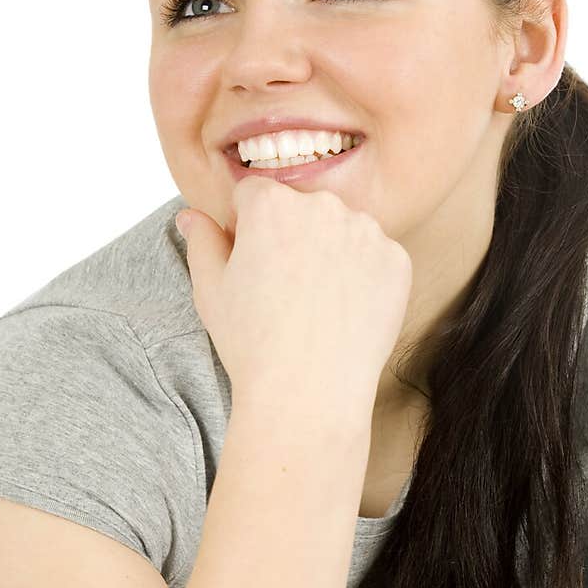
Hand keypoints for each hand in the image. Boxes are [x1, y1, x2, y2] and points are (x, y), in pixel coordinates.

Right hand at [176, 177, 412, 411]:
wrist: (309, 392)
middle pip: (301, 208)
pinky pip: (375, 257)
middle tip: (283, 290)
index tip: (251, 265)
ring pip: (341, 230)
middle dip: (290, 235)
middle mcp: (323, 205)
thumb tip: (191, 216)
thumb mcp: (211, 290)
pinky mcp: (396, 260)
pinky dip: (363, 277)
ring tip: (315, 304)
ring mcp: (366, 232)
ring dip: (330, 252)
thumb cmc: (252, 343)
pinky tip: (344, 311)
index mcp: (270, 203)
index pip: (254, 195)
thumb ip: (203, 241)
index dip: (246, 228)